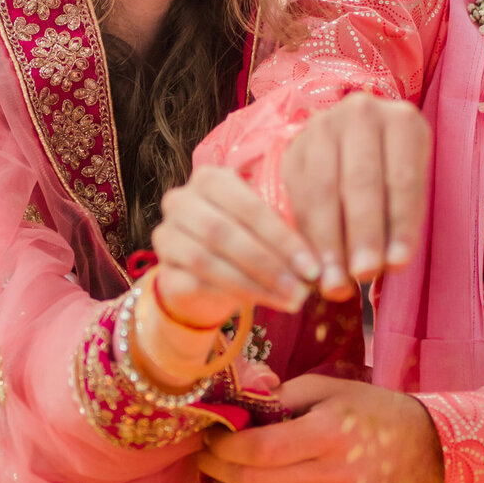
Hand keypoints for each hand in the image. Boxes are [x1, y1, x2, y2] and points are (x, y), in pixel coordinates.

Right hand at [152, 164, 320, 326]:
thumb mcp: (264, 228)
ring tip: (290, 300)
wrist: (206, 279)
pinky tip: (265, 303)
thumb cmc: (244, 242)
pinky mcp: (164, 273)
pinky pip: (197, 284)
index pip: (247, 206)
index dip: (282, 238)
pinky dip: (234, 295)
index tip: (313, 266)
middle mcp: (180, 202)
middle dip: (269, 264)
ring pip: (208, 261)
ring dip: (254, 284)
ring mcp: (166, 237)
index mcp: (210, 180)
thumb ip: (284, 230)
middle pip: (224, 233)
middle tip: (303, 289)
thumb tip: (320, 256)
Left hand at [198, 375, 444, 482]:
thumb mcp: (326, 388)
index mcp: (328, 436)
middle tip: (206, 454)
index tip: (211, 434)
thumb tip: (231, 406)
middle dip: (214, 469)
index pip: (259, 450)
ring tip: (221, 478)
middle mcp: (329, 479)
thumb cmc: (368, 410)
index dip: (223, 445)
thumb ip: (278, 396)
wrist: (418, 450)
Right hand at [282, 93, 431, 296]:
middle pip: (361, 181)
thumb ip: (401, 224)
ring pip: (324, 190)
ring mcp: (322, 127)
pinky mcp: (294, 149)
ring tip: (335, 282)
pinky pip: (298, 196)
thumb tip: (388, 267)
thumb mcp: (409, 190)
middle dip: (362, 233)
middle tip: (363, 274)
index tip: (397, 265)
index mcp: (403, 121)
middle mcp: (361, 114)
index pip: (402, 179)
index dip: (400, 225)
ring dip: (329, 241)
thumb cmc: (393, 177)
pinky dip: (306, 235)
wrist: (353, 144)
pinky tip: (313, 265)